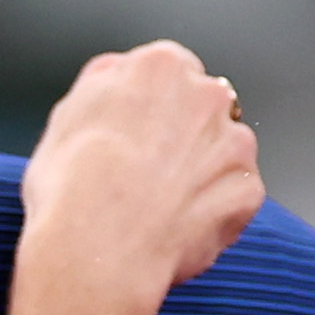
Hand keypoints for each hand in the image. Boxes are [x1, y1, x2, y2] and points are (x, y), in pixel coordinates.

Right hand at [17, 41, 265, 296]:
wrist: (97, 247)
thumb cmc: (73, 185)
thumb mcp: (68, 112)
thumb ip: (106, 85)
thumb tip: (119, 79)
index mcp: (161, 67)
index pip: (169, 74)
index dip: (150, 108)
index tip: (137, 132)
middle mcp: (207, 95)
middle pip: (203, 109)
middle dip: (183, 135)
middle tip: (147, 173)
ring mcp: (234, 144)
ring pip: (224, 152)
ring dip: (201, 172)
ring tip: (160, 207)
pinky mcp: (246, 191)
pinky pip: (233, 199)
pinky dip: (213, 213)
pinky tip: (177, 229)